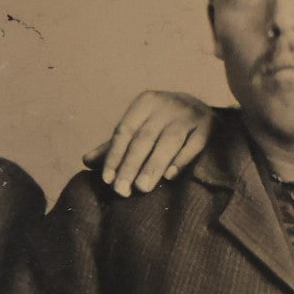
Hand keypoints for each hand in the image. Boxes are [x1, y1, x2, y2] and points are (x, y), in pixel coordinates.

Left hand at [83, 91, 212, 196]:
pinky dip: (181, 160)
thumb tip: (86, 160)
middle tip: (121, 191)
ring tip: (142, 188)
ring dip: (154, 165)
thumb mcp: (139, 127)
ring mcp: (188, 114)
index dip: (114, 156)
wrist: (203, 109)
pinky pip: (194, 144)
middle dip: (131, 165)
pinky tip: (170, 176)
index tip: (107, 180)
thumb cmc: (163, 123)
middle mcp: (166, 105)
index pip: (124, 131)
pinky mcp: (207, 126)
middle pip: (144, 138)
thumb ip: (116, 145)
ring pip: (168, 141)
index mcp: (145, 103)